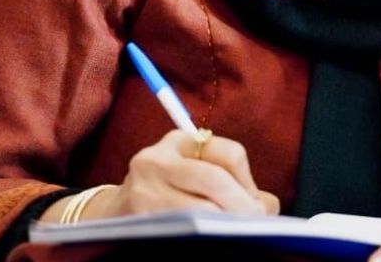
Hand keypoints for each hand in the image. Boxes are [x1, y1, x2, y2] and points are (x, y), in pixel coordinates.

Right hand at [41, 129, 278, 221]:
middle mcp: (156, 160)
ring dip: (224, 223)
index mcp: (179, 141)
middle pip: (213, 179)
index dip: (249, 181)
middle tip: (256, 221)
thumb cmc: (168, 191)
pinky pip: (179, 228)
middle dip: (242, 205)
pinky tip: (212, 240)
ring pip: (197, 208)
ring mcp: (142, 190)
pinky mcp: (135, 218)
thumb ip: (234, 181)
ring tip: (239, 233)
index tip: (255, 202)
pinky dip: (202, 236)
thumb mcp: (196, 173)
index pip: (229, 153)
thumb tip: (268, 206)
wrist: (112, 214)